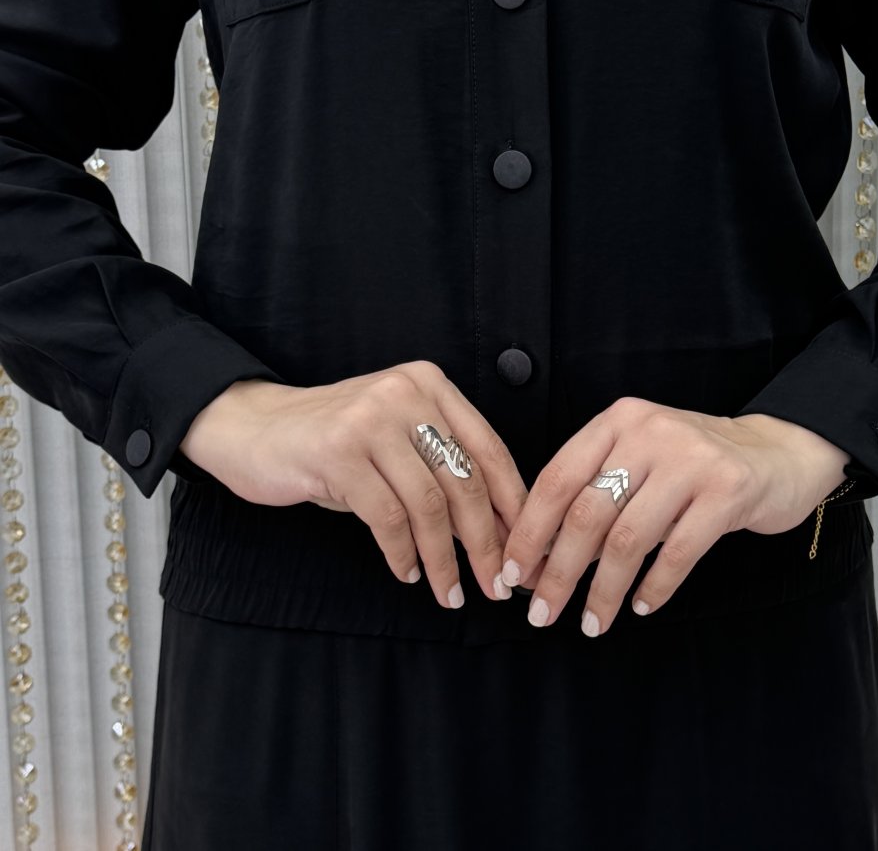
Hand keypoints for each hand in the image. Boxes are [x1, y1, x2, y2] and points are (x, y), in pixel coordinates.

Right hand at [177, 361, 529, 610]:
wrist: (253, 427)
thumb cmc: (333, 443)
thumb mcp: (395, 441)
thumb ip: (442, 469)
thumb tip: (500, 529)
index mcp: (430, 384)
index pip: (489, 448)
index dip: (512, 505)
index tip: (524, 550)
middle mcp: (406, 393)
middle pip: (465, 479)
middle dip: (485, 541)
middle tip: (495, 585)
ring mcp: (371, 419)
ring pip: (429, 504)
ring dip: (443, 558)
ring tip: (449, 591)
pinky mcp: (338, 451)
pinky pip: (387, 517)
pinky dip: (403, 553)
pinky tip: (406, 572)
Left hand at [498, 397, 851, 635]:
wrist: (779, 452)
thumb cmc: (694, 465)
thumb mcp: (641, 458)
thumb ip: (596, 491)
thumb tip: (540, 556)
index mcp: (618, 421)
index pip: (558, 477)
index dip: (530, 531)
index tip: (512, 574)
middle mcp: (650, 432)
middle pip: (588, 512)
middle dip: (559, 570)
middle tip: (542, 612)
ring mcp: (691, 460)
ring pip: (629, 539)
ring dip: (603, 590)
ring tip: (591, 623)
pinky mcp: (728, 491)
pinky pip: (678, 552)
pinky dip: (655, 587)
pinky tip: (641, 606)